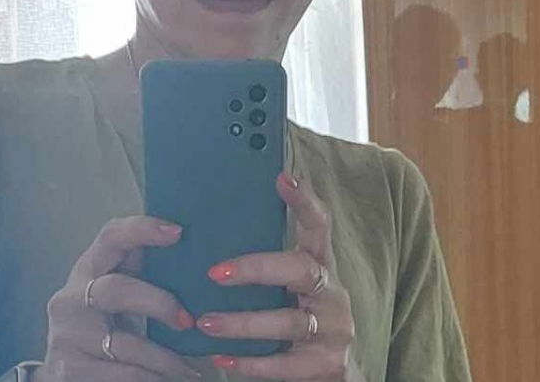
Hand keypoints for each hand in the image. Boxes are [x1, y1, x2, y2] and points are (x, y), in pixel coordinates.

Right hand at [34, 216, 202, 381]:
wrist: (67, 376)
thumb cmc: (105, 329)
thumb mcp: (119, 299)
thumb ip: (142, 276)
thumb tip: (198, 254)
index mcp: (88, 271)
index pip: (110, 237)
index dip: (142, 229)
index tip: (178, 232)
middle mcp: (70, 299)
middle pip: (118, 289)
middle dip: (159, 304)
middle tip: (189, 322)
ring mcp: (66, 336)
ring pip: (126, 344)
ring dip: (165, 358)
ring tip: (189, 367)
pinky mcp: (69, 370)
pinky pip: (124, 375)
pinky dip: (152, 379)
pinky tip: (168, 380)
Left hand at [197, 171, 355, 380]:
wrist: (332, 374)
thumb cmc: (297, 319)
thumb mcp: (289, 289)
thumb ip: (266, 269)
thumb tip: (207, 237)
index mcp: (321, 268)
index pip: (318, 227)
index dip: (304, 202)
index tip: (282, 177)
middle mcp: (332, 294)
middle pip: (301, 270)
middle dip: (257, 268)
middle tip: (215, 272)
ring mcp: (333, 331)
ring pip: (289, 322)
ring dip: (244, 323)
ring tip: (206, 323)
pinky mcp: (328, 366)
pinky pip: (285, 365)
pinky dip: (251, 364)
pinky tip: (221, 360)